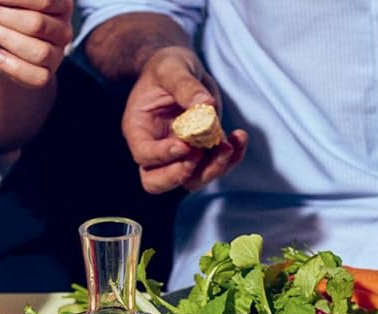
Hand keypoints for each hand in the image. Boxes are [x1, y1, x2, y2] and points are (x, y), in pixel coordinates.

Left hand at [0, 0, 73, 88]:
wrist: (5, 49)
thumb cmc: (8, 17)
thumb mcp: (6, 2)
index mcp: (61, 5)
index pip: (44, 0)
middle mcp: (64, 29)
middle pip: (37, 23)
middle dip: (2, 14)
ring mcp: (57, 54)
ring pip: (38, 51)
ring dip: (5, 37)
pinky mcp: (46, 75)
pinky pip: (35, 76)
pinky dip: (13, 66)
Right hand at [121, 47, 248, 193]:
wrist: (181, 71)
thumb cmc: (167, 67)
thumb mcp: (172, 68)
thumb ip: (185, 86)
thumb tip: (205, 105)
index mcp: (138, 129)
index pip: (144, 155)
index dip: (164, 155)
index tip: (186, 145)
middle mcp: (155, 148)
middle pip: (158, 182)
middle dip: (182, 174)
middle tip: (201, 153)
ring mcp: (177, 156)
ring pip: (190, 181)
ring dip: (212, 169)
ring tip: (229, 144)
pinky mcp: (200, 154)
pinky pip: (213, 168)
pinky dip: (230, 159)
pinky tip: (239, 138)